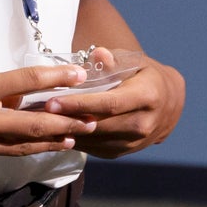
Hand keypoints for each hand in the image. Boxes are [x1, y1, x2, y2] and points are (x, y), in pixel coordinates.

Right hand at [0, 64, 93, 166]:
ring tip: (72, 139)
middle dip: (66, 122)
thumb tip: (16, 97)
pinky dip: (9, 147)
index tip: (78, 75)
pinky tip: (25, 145)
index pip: (25, 83)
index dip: (55, 79)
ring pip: (17, 147)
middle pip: (32, 124)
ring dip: (47, 142)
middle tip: (92, 119)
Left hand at [39, 52, 185, 159]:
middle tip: (36, 113)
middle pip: (99, 125)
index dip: (80, 104)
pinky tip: (55, 129)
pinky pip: (94, 149)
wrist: (170, 104)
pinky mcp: (123, 152)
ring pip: (94, 140)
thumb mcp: (134, 61)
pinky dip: (74, 140)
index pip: (109, 104)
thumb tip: (97, 54)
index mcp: (147, 97)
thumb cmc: (145, 76)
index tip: (53, 102)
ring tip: (39, 122)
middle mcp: (143, 123)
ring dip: (66, 133)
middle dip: (66, 120)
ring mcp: (134, 142)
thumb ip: (113, 59)